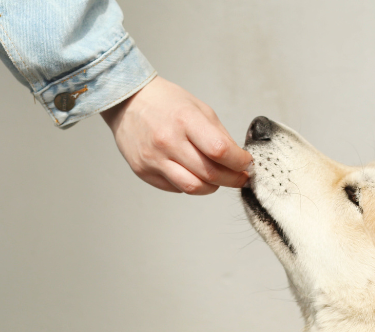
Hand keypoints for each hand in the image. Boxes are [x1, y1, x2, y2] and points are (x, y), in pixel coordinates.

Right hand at [101, 76, 251, 194]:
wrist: (128, 102)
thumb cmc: (165, 102)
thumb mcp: (199, 108)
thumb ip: (219, 135)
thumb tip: (237, 159)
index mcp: (185, 120)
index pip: (220, 150)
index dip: (239, 161)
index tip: (247, 163)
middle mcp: (168, 141)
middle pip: (210, 174)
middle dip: (233, 179)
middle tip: (240, 177)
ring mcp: (153, 159)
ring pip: (193, 187)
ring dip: (213, 187)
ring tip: (218, 179)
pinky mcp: (143, 171)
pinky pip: (176, 187)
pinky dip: (191, 184)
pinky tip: (193, 173)